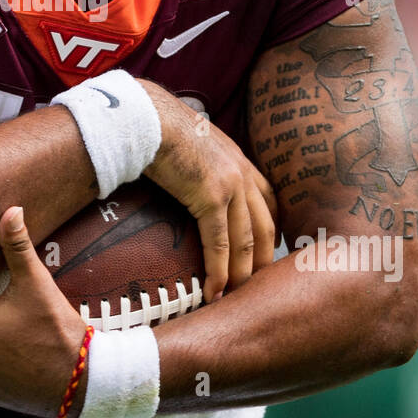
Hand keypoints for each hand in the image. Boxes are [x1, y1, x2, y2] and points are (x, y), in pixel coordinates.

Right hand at [139, 80, 278, 301]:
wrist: (146, 117)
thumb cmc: (156, 127)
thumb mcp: (189, 143)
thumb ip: (196, 162)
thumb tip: (181, 176)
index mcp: (238, 160)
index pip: (268, 201)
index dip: (270, 230)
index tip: (266, 252)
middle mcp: (242, 174)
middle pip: (265, 227)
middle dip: (263, 260)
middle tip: (258, 287)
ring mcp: (230, 186)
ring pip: (246, 241)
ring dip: (242, 275)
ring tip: (237, 299)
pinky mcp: (211, 197)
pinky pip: (219, 244)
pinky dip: (219, 272)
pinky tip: (215, 293)